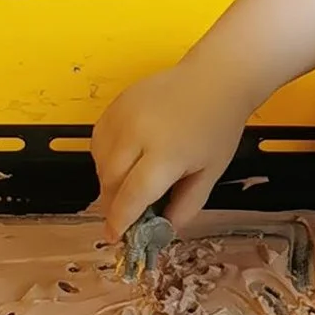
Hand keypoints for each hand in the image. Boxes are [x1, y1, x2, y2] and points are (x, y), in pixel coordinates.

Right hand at [92, 68, 247, 239]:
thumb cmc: (217, 125)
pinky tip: (125, 161)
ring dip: (109, 183)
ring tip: (131, 185)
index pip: (132, 196)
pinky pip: (98, 142)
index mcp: (166, 153)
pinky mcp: (115, 104)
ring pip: (100, 164)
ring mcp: (123, 116)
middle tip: (126, 216)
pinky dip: (105, 159)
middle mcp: (138, 133)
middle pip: (110, 182)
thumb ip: (186, 206)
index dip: (120, 221)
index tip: (115, 237)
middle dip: (114, 205)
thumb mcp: (210, 173)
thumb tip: (162, 230)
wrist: (214, 78)